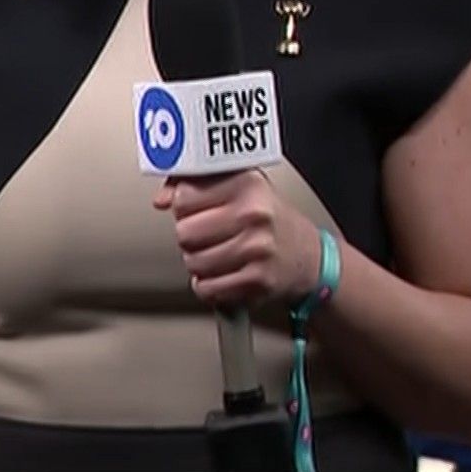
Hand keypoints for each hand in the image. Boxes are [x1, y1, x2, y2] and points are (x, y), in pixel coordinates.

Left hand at [153, 170, 321, 308]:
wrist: (308, 256)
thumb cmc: (267, 219)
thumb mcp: (238, 187)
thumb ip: (194, 183)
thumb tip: (162, 199)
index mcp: (247, 184)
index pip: (185, 196)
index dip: (185, 206)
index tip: (197, 209)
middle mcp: (254, 214)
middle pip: (185, 232)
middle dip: (191, 237)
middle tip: (209, 235)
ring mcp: (257, 249)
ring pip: (193, 262)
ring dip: (199, 262)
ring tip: (219, 254)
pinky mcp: (256, 281)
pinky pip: (207, 288)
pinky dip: (209, 285)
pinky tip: (224, 273)